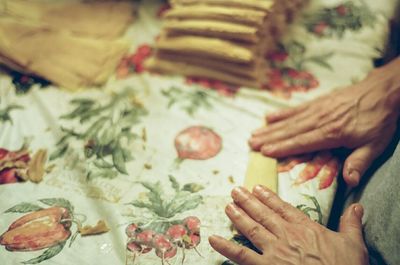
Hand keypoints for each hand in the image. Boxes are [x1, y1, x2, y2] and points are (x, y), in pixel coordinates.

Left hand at [209, 186, 368, 264]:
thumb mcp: (353, 244)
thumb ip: (350, 223)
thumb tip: (356, 206)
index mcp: (305, 228)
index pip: (283, 208)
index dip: (269, 197)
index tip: (257, 188)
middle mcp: (286, 235)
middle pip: (263, 214)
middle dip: (248, 201)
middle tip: (235, 190)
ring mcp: (274, 251)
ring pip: (251, 228)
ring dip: (237, 216)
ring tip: (227, 204)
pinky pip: (241, 255)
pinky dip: (225, 247)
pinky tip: (213, 239)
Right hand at [249, 58, 399, 186]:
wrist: (382, 91)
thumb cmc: (378, 120)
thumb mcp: (375, 144)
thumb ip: (359, 162)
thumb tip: (349, 182)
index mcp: (332, 133)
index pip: (302, 142)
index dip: (283, 148)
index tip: (265, 152)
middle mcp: (320, 120)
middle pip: (290, 131)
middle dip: (269, 138)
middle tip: (251, 144)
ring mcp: (317, 109)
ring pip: (290, 120)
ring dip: (271, 128)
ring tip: (254, 133)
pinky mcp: (318, 102)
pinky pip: (296, 108)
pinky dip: (282, 113)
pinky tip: (269, 116)